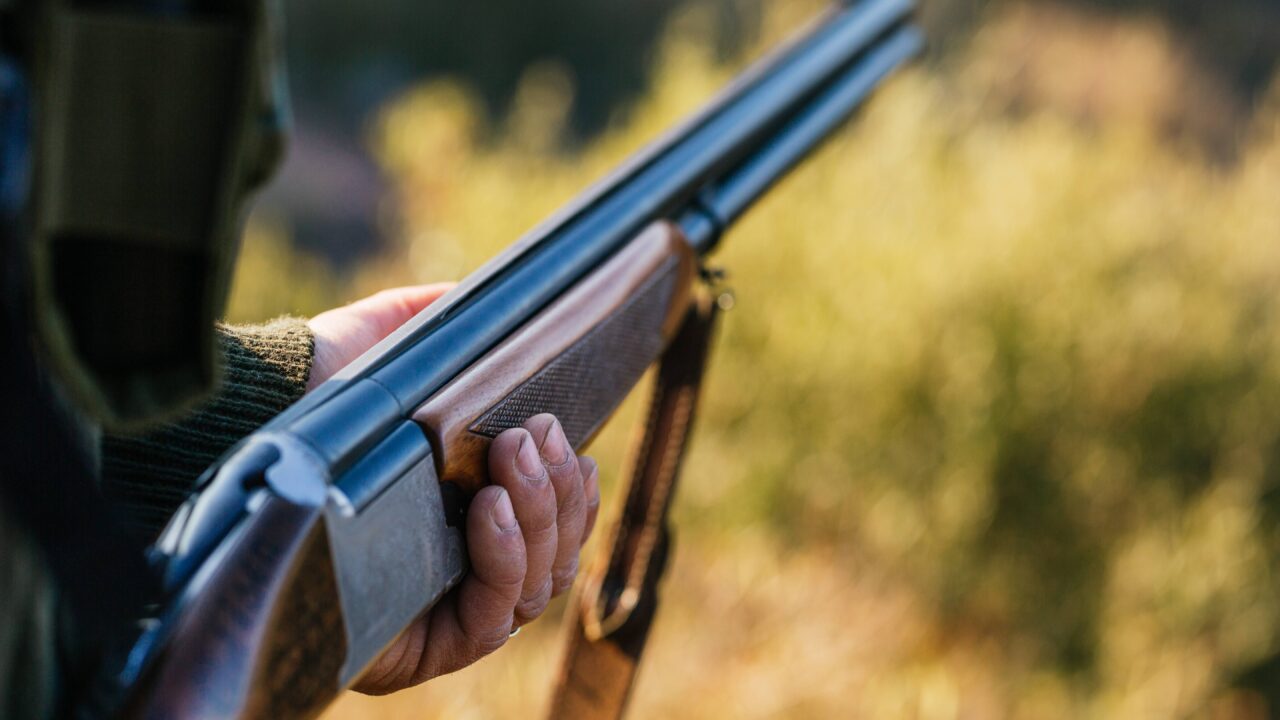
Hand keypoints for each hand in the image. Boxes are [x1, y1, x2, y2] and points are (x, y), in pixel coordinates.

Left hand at [307, 286, 601, 692]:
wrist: (246, 435)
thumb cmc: (308, 400)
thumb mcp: (379, 345)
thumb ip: (426, 319)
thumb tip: (469, 301)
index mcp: (467, 517)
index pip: (552, 523)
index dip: (572, 489)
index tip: (567, 439)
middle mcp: (465, 571)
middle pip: (555, 555)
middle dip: (558, 492)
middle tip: (534, 436)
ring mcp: (450, 612)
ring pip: (538, 587)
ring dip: (541, 517)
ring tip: (515, 458)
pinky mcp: (427, 648)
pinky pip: (494, 619)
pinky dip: (505, 560)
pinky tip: (490, 508)